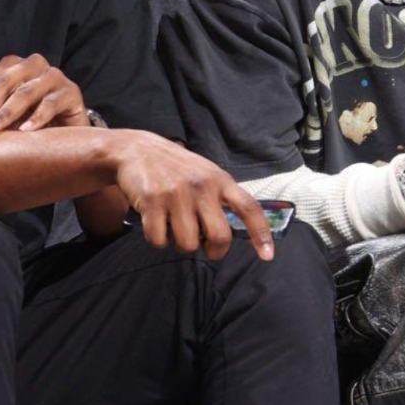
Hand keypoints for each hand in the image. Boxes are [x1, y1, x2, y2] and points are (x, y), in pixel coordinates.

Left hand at [0, 54, 87, 131]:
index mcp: (14, 66)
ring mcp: (54, 76)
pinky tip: (24, 132)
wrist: (70, 129)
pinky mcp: (71, 92)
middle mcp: (33, 65)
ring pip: (27, 91)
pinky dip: (36, 119)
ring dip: (8, 112)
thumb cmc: (32, 118)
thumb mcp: (3, 115)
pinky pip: (51, 103)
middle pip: (5, 81)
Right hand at [104, 130, 271, 261]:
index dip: (261, 234)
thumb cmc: (177, 168)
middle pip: (220, 236)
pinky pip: (159, 240)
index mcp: (220, 180)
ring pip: (188, 244)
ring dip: (181, 244)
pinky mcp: (152, 201)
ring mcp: (176, 194)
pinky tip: (156, 224)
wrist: (137, 149)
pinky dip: (158, 240)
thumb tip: (236, 232)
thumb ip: (222, 198)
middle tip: (207, 248)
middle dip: (214, 251)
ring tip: (175, 227)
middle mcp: (202, 187)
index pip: (249, 208)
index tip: (268, 255)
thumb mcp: (207, 174)